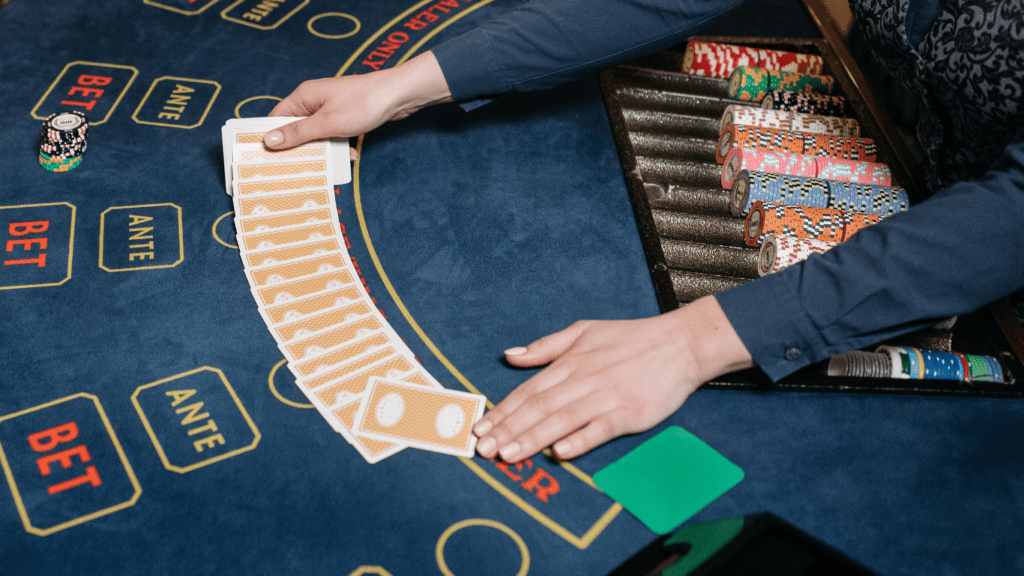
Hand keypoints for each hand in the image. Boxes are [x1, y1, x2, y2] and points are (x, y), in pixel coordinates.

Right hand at [264, 51, 452, 151]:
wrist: (398, 95)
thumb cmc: (363, 104)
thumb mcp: (327, 123)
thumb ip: (298, 133)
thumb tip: (268, 141)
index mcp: (303, 97)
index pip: (276, 119)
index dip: (272, 138)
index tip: (268, 159)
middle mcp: (314, 101)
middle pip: (296, 129)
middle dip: (300, 148)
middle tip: (299, 168)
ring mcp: (330, 108)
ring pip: (317, 134)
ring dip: (324, 149)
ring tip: (329, 164)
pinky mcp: (345, 115)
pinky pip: (334, 134)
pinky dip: (340, 145)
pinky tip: (351, 155)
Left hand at [473, 296, 753, 461]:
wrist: (680, 344)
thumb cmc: (631, 338)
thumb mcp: (584, 330)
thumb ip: (545, 346)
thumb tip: (510, 356)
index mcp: (570, 363)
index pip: (528, 391)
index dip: (503, 411)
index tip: (480, 428)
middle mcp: (583, 380)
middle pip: (538, 408)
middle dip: (508, 430)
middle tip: (483, 450)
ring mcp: (606, 398)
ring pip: (562, 421)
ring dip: (532, 439)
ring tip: (507, 455)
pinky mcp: (629, 413)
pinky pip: (600, 429)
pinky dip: (580, 440)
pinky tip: (560, 452)